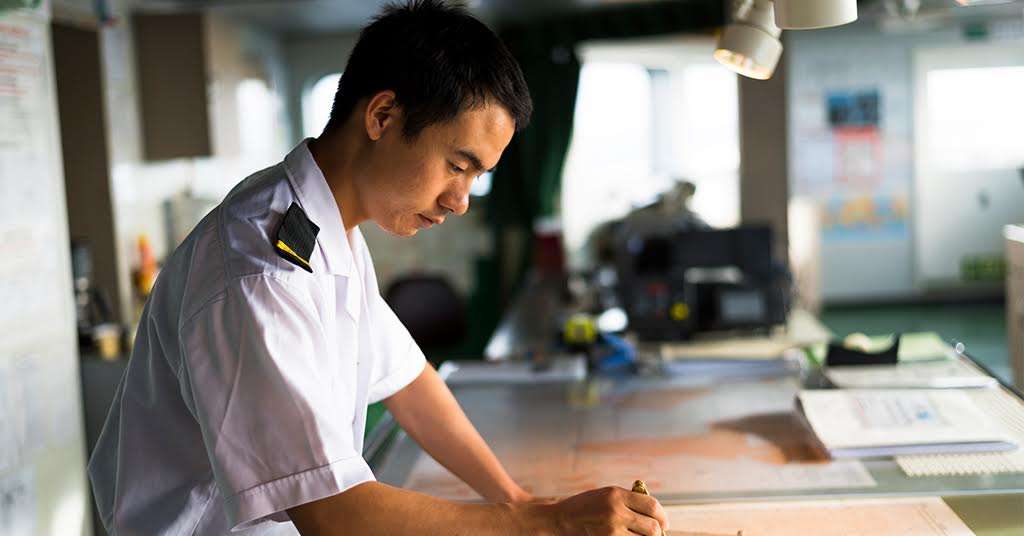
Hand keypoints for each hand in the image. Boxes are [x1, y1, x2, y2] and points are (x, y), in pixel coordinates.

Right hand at [544, 486, 668, 534]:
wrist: (558, 521)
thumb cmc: (584, 507)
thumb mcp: (605, 495)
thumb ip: (628, 501)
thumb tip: (656, 515)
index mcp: (616, 495)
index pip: (652, 506)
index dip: (663, 517)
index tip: (663, 523)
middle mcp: (615, 512)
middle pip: (652, 528)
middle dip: (657, 533)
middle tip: (656, 535)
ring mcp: (610, 531)